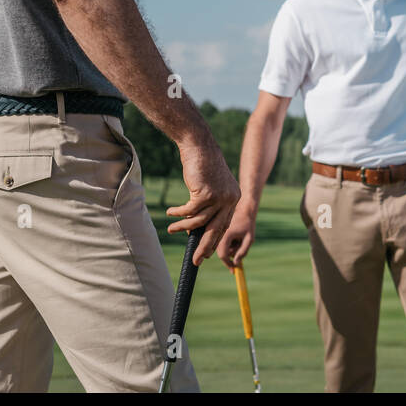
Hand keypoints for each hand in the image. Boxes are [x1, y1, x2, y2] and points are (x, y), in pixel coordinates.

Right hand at [165, 132, 240, 264]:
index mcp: (234, 198)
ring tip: (171, 230)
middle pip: (216, 230)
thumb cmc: (202, 165)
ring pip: (200, 222)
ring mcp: (219, 197)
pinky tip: (171, 212)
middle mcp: (231, 199)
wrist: (199, 145)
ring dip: (183, 228)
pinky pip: (189, 211)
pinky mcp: (206, 193)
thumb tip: (196, 227)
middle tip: (196, 260)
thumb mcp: (210, 186)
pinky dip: (179, 214)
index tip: (205, 251)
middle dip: (205, 247)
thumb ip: (209, 204)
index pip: (224, 225)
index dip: (214, 239)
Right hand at [217, 203, 256, 268]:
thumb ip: (243, 251)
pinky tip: (238, 237)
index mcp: (226, 235)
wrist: (244, 210)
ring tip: (242, 240)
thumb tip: (236, 263)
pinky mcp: (220, 233)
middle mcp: (220, 235)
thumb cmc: (248, 224)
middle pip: (222, 254)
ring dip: (233, 250)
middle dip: (230, 258)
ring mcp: (219, 234)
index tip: (234, 271)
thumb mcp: (250, 239)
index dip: (228, 264)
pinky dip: (232, 245)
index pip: (223, 255)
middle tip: (239, 262)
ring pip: (224, 249)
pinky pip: (225, 244)